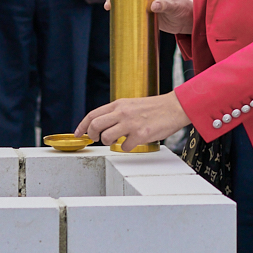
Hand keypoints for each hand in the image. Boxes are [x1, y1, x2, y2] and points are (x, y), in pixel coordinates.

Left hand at [75, 92, 189, 150]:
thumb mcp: (131, 104)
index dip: (82, 126)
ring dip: (109, 142)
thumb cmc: (154, 108)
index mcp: (119, 104)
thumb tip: (102, 125)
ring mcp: (131, 124)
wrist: (174, 107)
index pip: (93, 114)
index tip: (79, 134)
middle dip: (92, 135)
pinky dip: (125, 148)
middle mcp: (122, 112)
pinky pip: (124, 147)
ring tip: (118, 140)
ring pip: (106, 137)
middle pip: (95, 125)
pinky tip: (133, 143)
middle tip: (96, 139)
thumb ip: (116, 112)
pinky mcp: (140, 135)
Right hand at [100, 0, 193, 34]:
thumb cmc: (181, 8)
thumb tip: (153, 5)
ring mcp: (142, 0)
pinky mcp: (142, 11)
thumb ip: (164, 4)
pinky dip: (118, 9)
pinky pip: (127, 8)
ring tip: (108, 6)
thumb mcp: (173, 5)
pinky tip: (112, 12)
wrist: (185, 21)